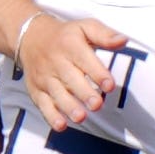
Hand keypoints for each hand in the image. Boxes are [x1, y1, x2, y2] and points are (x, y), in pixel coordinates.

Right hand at [20, 12, 130, 129]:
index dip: (98, 73)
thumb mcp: (85, 27)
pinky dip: (51, 116)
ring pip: (57, 94)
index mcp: (70, 45)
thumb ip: (105, 35)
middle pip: (71, 79)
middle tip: (97, 105)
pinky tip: (61, 125)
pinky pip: (43, 104)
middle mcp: (56, 62)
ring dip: (68, 107)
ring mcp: (45, 78)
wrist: (30, 37)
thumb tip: (124, 40)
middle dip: (84, 93)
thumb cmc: (66, 36)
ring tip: (81, 117)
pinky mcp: (36, 90)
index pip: (85, 60)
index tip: (109, 85)